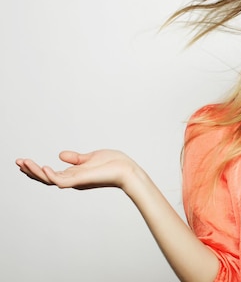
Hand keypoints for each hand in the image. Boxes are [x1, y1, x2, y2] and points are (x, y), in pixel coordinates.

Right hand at [16, 150, 138, 190]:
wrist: (128, 170)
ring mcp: (76, 181)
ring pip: (49, 180)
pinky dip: (51, 175)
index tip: (23, 161)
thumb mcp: (91, 157)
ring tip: (23, 162)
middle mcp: (73, 180)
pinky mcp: (81, 181)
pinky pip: (61, 181)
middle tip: (17, 162)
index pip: (51, 174)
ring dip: (35, 172)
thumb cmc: (114, 164)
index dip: (36, 169)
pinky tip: (43, 167)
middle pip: (46, 178)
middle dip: (30, 171)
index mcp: (74, 174)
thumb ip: (76, 158)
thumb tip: (60, 155)